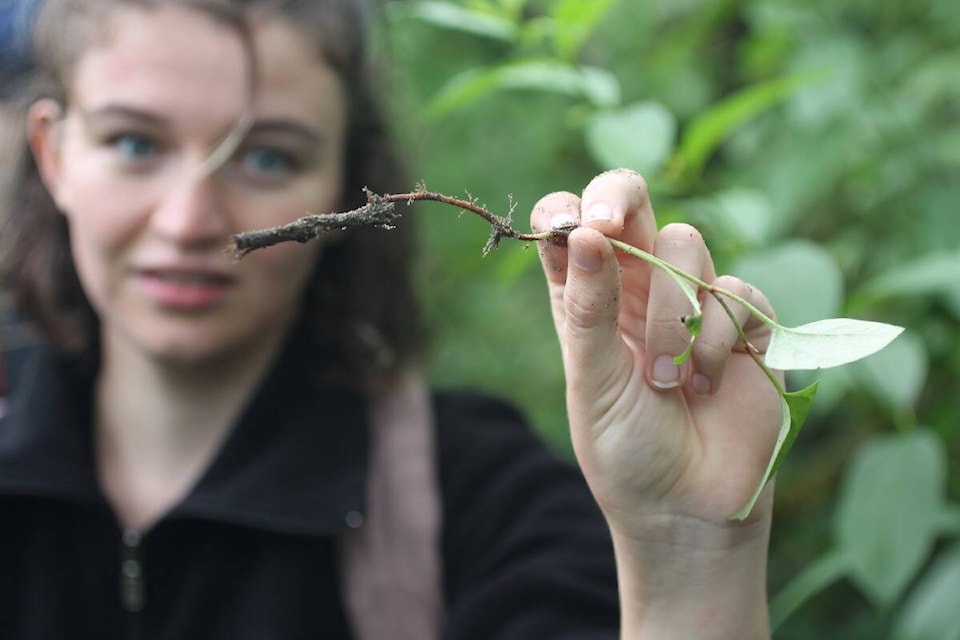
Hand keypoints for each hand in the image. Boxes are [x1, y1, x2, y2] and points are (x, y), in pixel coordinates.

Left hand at [531, 169, 779, 637]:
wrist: (688, 508)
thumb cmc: (626, 451)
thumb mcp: (592, 381)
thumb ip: (588, 308)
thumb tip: (581, 233)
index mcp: (587, 299)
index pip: (571, 224)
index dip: (569, 209)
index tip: (570, 228)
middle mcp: (636, 289)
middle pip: (632, 203)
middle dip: (620, 199)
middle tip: (608, 226)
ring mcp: (692, 300)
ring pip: (684, 246)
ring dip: (671, 313)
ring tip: (665, 379)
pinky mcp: (744, 322)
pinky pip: (736, 291)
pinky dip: (720, 338)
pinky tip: (708, 386)